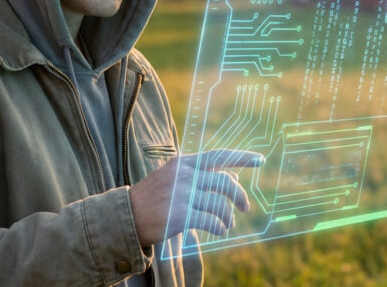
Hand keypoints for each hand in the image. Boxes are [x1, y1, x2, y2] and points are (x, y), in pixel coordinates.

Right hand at [128, 149, 264, 246]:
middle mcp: (185, 175)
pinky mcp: (181, 215)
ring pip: (220, 204)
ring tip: (227, 224)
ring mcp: (183, 194)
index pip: (219, 156)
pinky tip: (220, 231)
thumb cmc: (153, 197)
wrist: (126, 215)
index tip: (260, 160)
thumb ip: (201, 175)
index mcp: (184, 162)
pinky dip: (220, 227)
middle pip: (225, 181)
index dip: (242, 157)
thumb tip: (233, 175)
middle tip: (245, 206)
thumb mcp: (175, 178)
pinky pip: (211, 221)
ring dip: (228, 216)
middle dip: (239, 195)